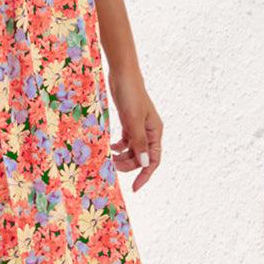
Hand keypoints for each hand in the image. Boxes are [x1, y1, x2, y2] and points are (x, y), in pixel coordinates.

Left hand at [105, 67, 161, 190]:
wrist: (122, 75)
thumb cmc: (130, 95)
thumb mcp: (133, 120)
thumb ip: (138, 142)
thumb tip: (144, 163)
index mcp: (155, 132)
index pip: (153, 160)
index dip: (145, 175)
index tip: (134, 188)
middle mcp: (149, 131)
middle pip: (141, 157)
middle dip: (128, 165)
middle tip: (112, 166)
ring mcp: (139, 127)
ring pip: (133, 150)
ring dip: (122, 156)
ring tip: (109, 157)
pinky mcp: (129, 122)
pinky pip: (126, 141)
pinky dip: (119, 146)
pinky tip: (111, 148)